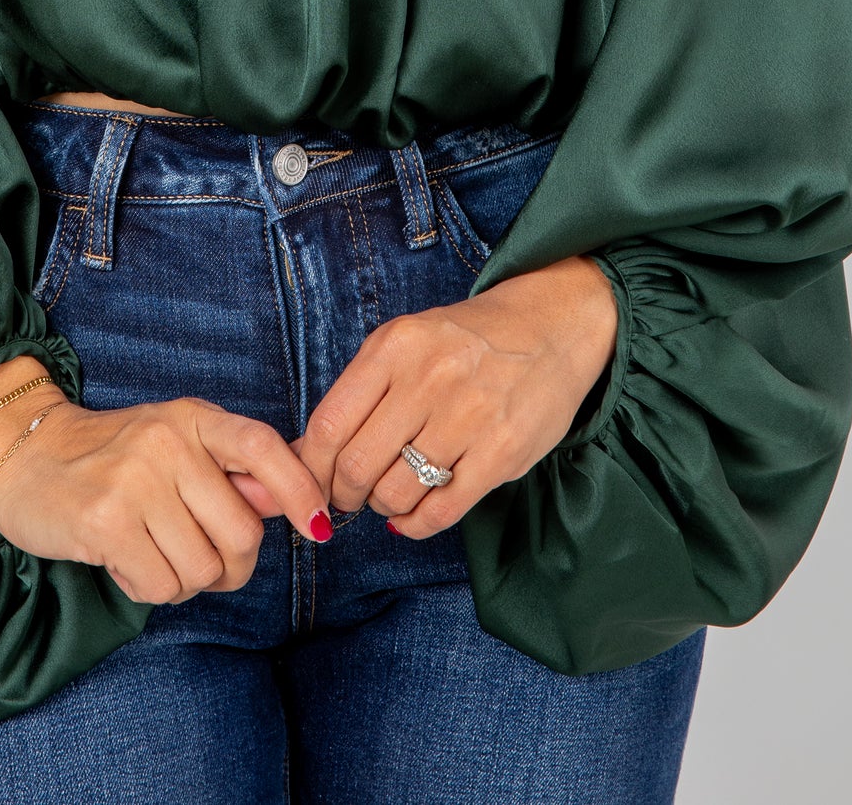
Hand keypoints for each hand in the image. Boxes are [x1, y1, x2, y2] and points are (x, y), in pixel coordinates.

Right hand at [0, 392, 332, 603]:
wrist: (22, 455)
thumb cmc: (109, 459)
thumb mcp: (172, 445)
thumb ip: (229, 471)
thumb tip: (294, 502)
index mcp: (192, 418)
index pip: (262, 447)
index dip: (300, 489)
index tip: (321, 528)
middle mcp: (167, 442)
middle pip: (242, 535)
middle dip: (228, 565)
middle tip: (195, 557)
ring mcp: (135, 480)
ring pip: (201, 570)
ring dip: (182, 580)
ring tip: (149, 550)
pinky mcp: (105, 521)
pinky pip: (161, 587)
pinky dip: (148, 588)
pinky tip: (123, 559)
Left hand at [295, 255, 617, 537]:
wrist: (549, 327)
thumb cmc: (465, 341)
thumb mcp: (406, 343)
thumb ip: (359, 393)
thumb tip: (302, 452)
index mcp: (395, 346)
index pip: (328, 425)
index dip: (311, 468)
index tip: (312, 481)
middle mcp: (429, 378)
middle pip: (356, 465)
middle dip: (344, 494)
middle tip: (349, 497)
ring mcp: (469, 416)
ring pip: (396, 492)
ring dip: (383, 506)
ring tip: (389, 496)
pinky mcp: (503, 453)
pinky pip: (442, 510)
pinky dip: (416, 524)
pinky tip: (412, 515)